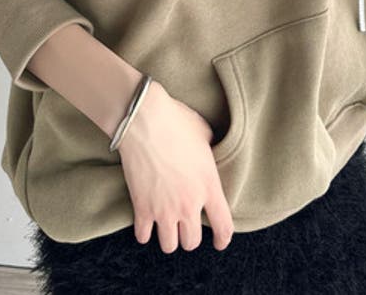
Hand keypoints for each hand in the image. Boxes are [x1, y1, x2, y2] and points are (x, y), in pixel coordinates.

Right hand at [116, 80, 234, 252]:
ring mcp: (164, 209)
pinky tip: (145, 223)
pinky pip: (143, 236)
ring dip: (168, 237)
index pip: (224, 226)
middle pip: (192, 242)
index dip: (223, 239)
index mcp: (209, 186)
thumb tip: (210, 150)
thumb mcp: (204, 133)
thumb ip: (210, 151)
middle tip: (184, 226)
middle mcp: (189, 203)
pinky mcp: (142, 208)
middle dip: (189, 236)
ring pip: (169, 245)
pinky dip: (144, 232)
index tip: (219, 242)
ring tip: (165, 226)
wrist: (144, 119)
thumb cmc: (176, 120)